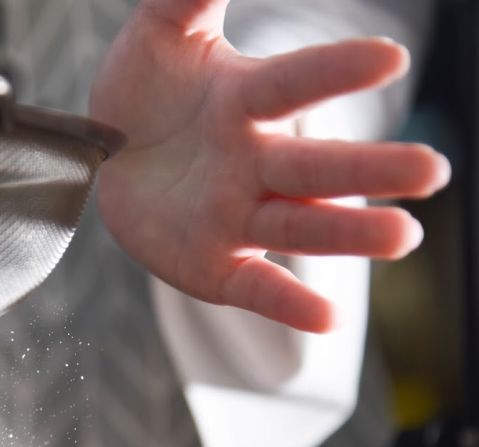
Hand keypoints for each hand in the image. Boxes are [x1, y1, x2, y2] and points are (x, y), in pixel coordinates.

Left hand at [90, 0, 449, 331]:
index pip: (291, 85)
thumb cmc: (143, 92)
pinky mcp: (215, 264)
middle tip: (431, 171)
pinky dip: (288, 302)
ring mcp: (237, 217)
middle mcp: (253, 162)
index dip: (334, 73)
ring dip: (346, 232)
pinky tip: (326, 318)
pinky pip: (255, 286)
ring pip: (297, 224)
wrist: (107, 158)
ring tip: (402, 237)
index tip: (388, 57)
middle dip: (368, 169)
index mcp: (244, 101)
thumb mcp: (158, 36)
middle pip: (313, 167)